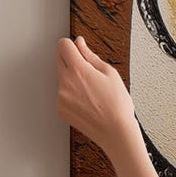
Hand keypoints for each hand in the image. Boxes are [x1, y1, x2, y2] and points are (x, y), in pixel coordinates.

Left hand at [56, 36, 138, 156]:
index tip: (77, 48)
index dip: (72, 45)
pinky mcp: (60, 109)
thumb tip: (80, 44)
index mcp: (78, 70)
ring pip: (60, 78)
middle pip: (58, 59)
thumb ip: (90, 55)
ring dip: (70, 78)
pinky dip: (70, 94)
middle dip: (70, 60)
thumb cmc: (117, 105)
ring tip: (90, 90)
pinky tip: (86, 101)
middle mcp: (65, 82)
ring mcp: (61, 97)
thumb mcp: (110, 73)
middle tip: (87, 70)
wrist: (116, 132)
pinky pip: (62, 94)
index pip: (63, 45)